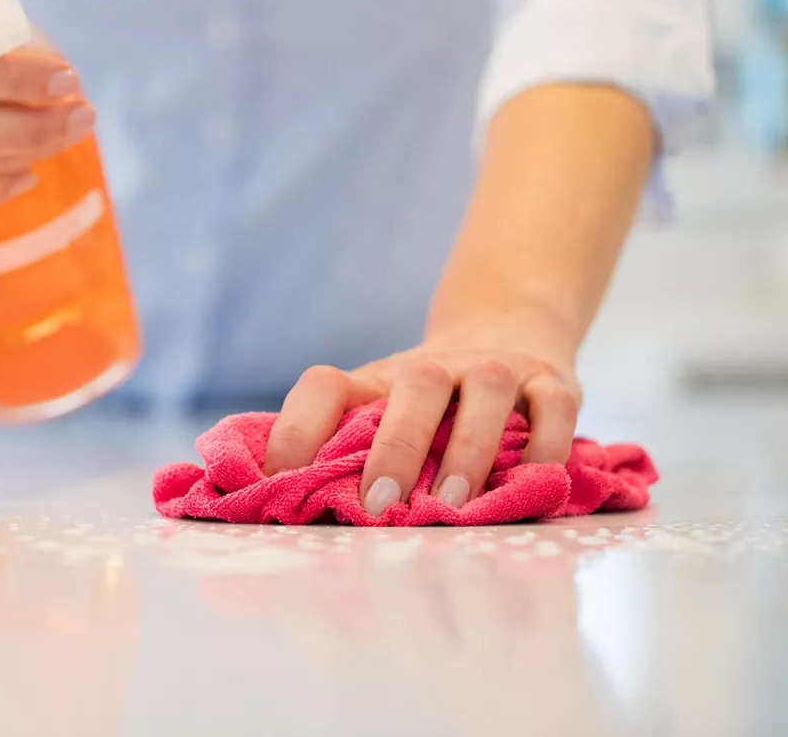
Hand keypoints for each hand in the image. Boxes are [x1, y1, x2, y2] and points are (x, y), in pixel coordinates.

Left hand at [264, 328, 581, 514]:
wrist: (506, 326)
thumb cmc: (427, 401)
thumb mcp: (381, 411)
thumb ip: (346, 451)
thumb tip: (284, 509)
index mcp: (378, 380)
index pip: (325, 385)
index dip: (296, 428)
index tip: (280, 481)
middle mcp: (435, 367)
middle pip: (414, 387)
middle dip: (396, 447)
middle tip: (379, 504)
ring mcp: (496, 369)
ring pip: (485, 392)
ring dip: (468, 449)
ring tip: (454, 505)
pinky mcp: (553, 380)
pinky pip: (554, 407)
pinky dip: (546, 445)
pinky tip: (532, 482)